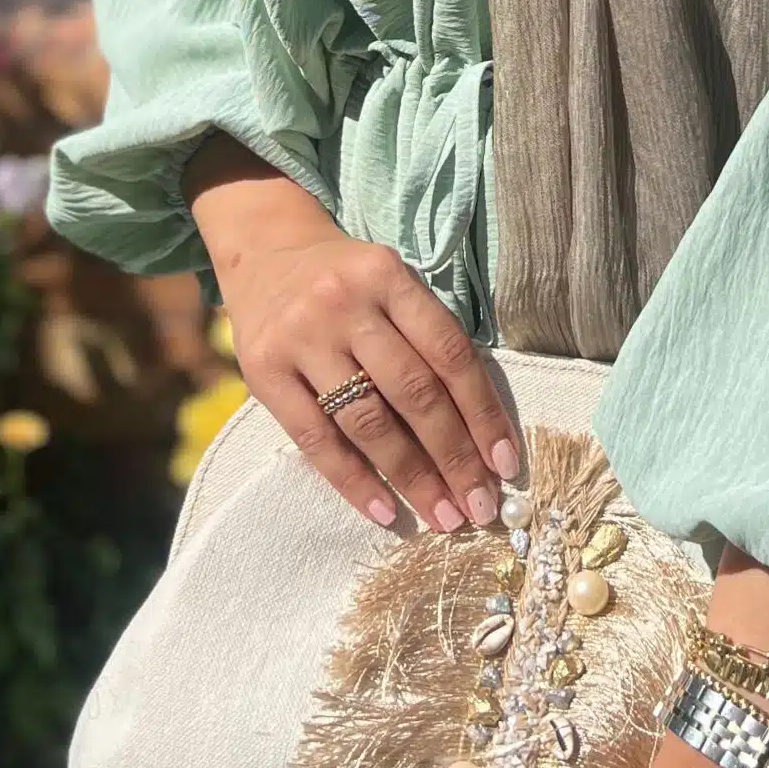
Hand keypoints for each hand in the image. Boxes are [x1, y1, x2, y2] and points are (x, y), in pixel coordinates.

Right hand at [186, 134, 517, 534]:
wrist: (264, 252)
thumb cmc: (347, 280)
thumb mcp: (391, 284)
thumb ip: (427, 338)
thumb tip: (476, 430)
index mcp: (388, 277)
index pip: (448, 353)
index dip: (482, 412)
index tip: (505, 464)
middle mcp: (344, 304)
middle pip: (414, 392)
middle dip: (453, 457)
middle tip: (479, 507)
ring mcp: (301, 337)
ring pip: (368, 421)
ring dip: (412, 477)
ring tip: (442, 516)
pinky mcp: (263, 371)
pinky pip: (314, 438)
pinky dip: (352, 480)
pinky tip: (383, 511)